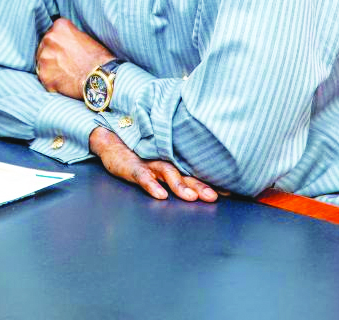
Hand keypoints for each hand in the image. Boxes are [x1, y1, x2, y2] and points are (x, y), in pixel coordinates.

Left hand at [35, 18, 113, 98]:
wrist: (101, 77)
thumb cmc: (98, 58)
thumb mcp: (84, 36)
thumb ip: (69, 36)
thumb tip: (62, 42)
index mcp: (60, 27)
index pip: (54, 31)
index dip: (61, 41)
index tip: (67, 48)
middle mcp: (49, 39)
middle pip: (44, 45)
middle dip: (52, 53)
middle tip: (65, 62)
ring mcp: (44, 58)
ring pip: (42, 61)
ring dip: (50, 66)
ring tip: (65, 73)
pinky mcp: (44, 75)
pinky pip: (44, 77)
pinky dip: (52, 80)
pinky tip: (63, 82)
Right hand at [89, 127, 218, 201]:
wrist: (110, 141)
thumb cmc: (137, 155)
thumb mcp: (157, 164)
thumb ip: (176, 174)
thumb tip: (201, 189)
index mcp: (172, 162)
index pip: (194, 173)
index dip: (210, 181)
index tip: (228, 192)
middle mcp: (164, 161)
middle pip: (185, 173)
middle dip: (199, 185)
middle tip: (213, 197)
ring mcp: (149, 163)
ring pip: (167, 173)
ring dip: (179, 185)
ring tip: (191, 197)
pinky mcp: (132, 166)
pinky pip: (143, 176)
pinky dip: (151, 185)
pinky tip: (160, 195)